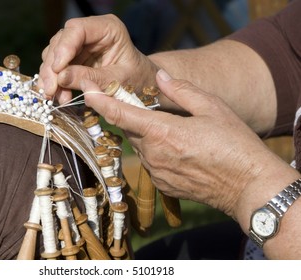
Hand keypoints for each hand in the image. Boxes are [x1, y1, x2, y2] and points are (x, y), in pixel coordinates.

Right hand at [38, 14, 157, 103]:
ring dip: (51, 77)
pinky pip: (58, 68)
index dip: (64, 48)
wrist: (143, 86)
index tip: (58, 69)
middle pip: (61, 42)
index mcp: (108, 28)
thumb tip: (61, 78)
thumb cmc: (138, 79)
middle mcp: (91, 32)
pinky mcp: (74, 59)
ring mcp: (81, 45)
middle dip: (53, 67)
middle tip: (50, 89)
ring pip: (55, 55)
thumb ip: (92, 78)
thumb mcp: (118, 81)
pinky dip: (56, 83)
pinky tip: (59, 96)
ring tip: (55, 96)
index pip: (77, 29)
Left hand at [82, 70, 295, 220]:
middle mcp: (153, 154)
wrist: (248, 186)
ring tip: (180, 136)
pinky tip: (181, 153)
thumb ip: (181, 90)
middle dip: (138, 118)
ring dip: (151, 137)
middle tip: (160, 113)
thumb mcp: (213, 108)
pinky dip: (158, 153)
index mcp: (163, 132)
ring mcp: (156, 173)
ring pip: (142, 147)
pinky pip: (151, 163)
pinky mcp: (162, 186)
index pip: (122, 114)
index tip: (87, 92)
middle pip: (132, 130)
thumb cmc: (235, 144)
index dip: (101, 102)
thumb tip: (159, 78)